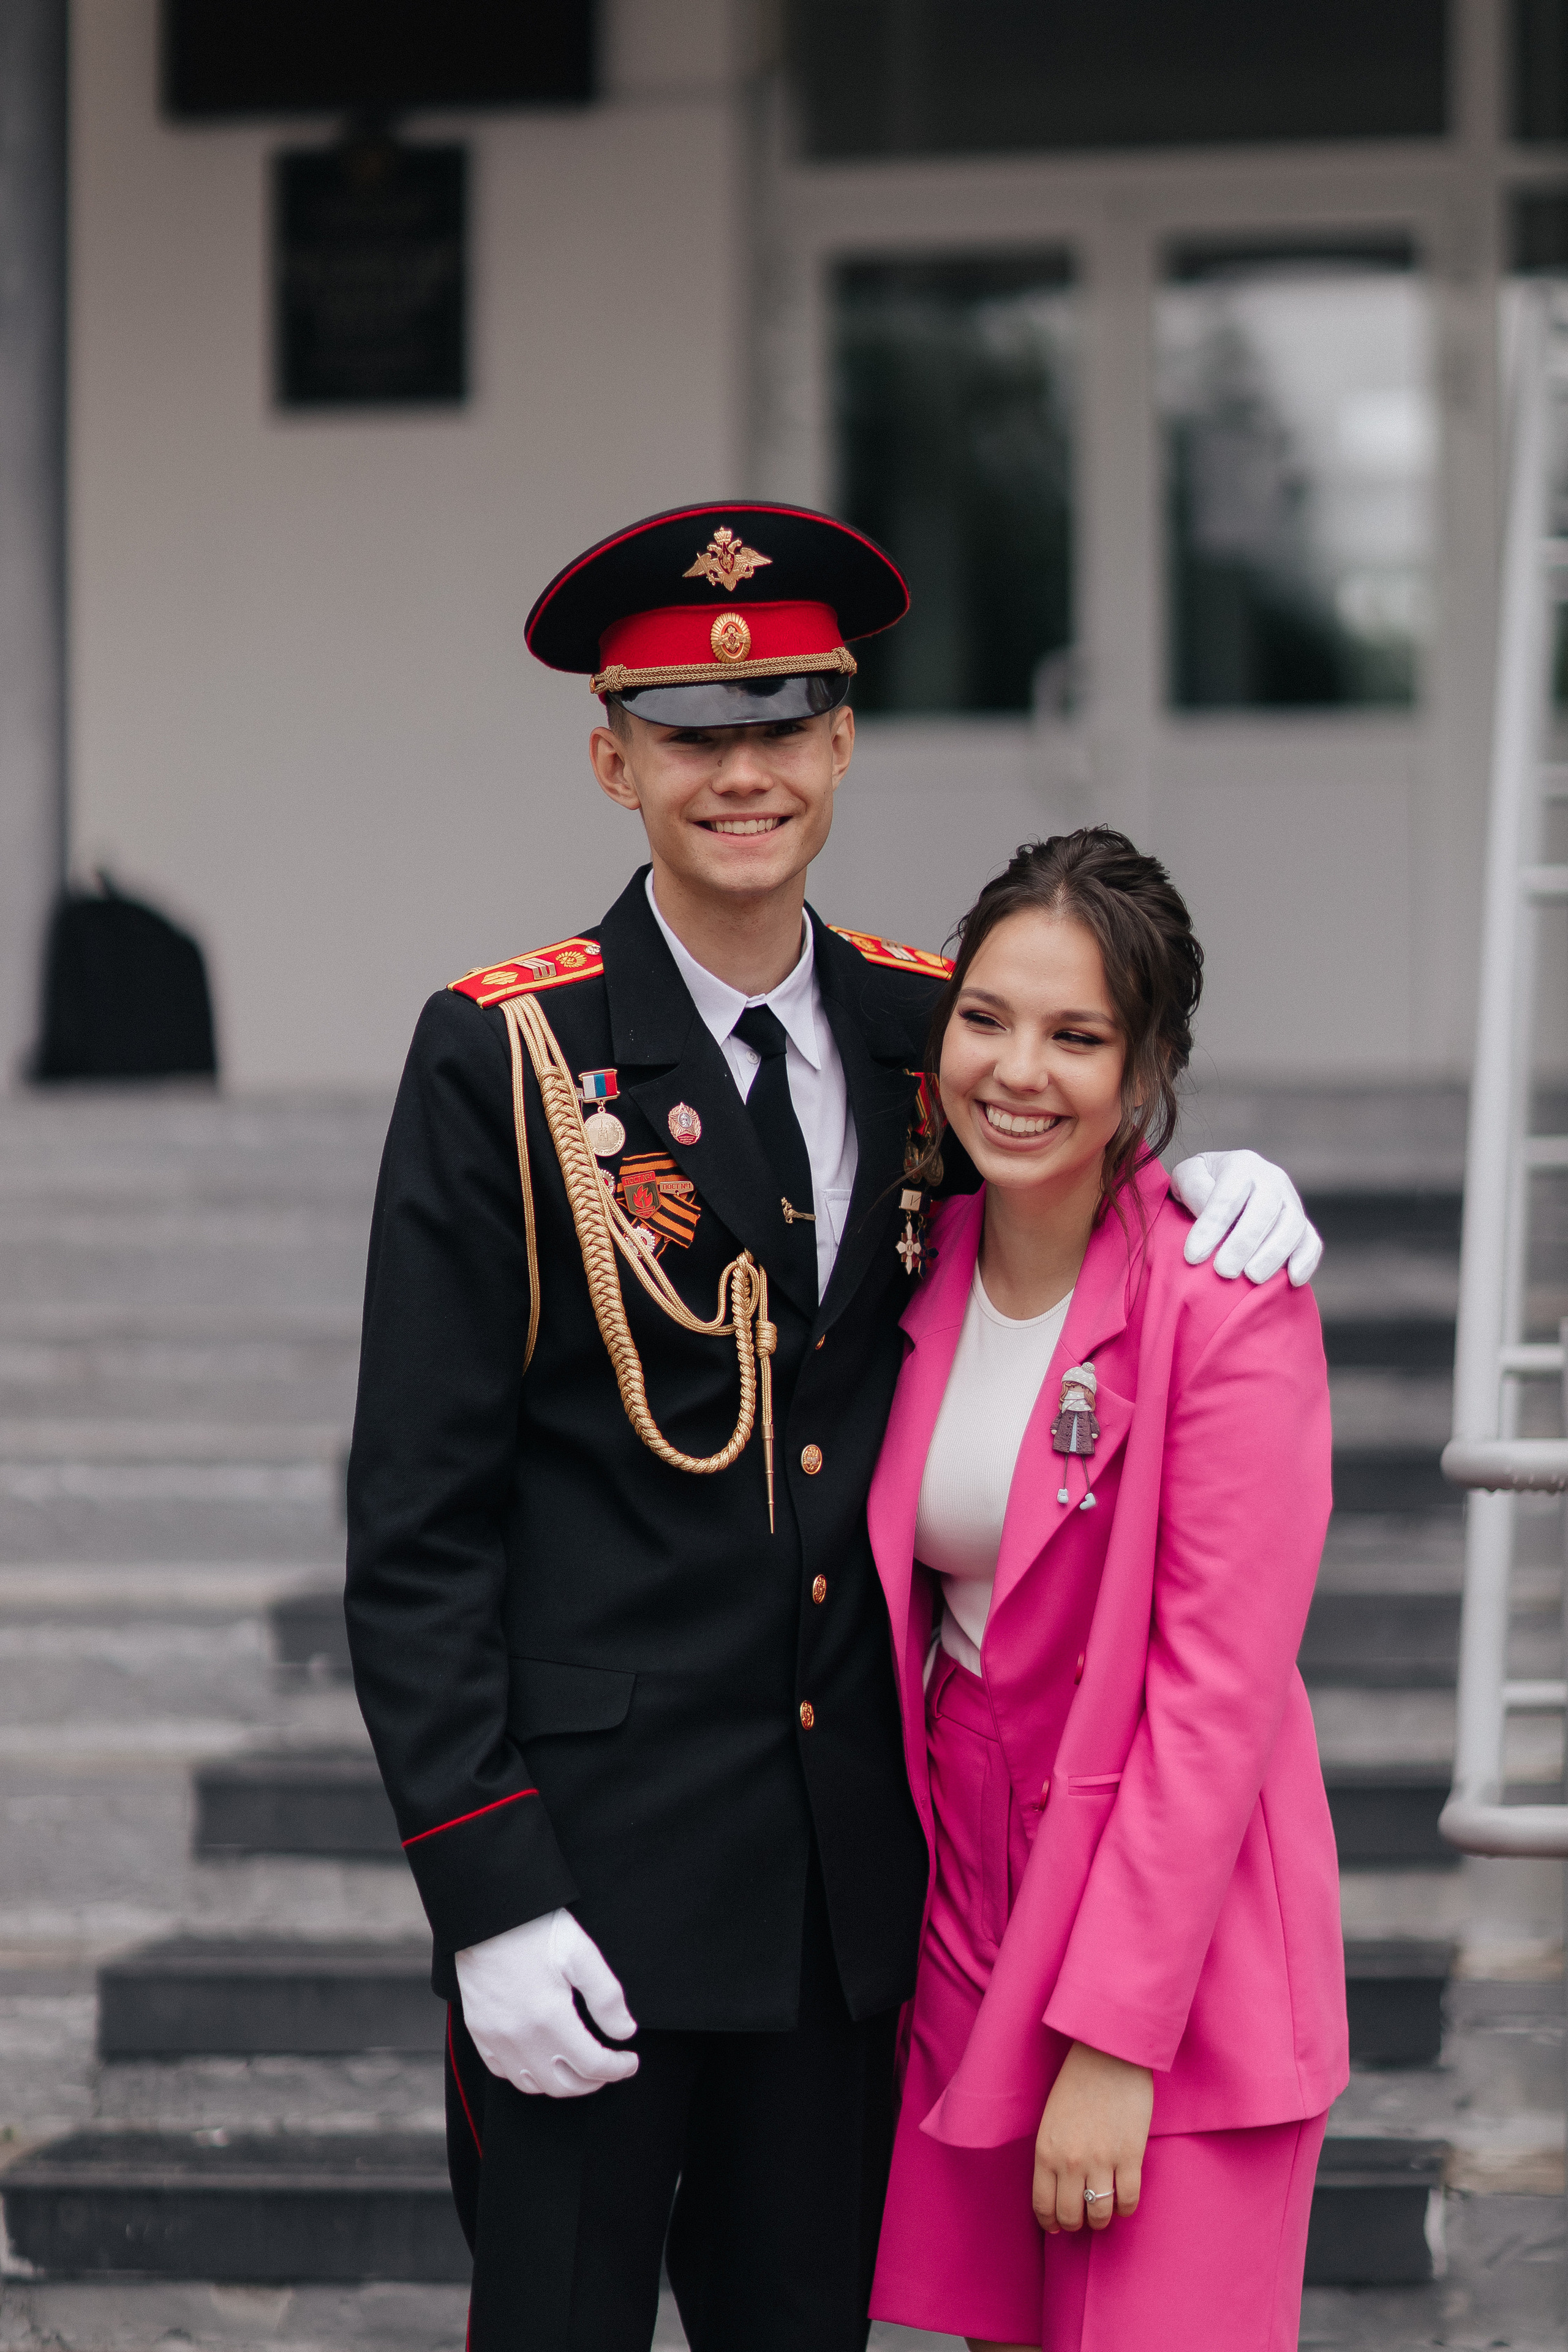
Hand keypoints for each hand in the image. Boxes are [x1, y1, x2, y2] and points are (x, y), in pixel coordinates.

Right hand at [454, 1909, 638, 2097]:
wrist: (488, 1913)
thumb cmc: (535, 1929)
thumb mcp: (581, 1953)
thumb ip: (606, 1997)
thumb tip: (624, 2033)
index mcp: (550, 2018)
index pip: (593, 2066)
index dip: (618, 2069)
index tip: (630, 2061)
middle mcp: (521, 2036)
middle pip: (563, 2085)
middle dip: (592, 2082)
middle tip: (608, 2067)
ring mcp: (496, 2037)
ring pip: (532, 2085)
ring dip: (560, 2083)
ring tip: (577, 2067)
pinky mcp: (478, 2031)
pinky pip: (503, 2071)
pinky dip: (527, 2074)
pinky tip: (541, 2059)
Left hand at [1033, 2041, 1152, 2234]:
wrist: (1108, 2054)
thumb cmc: (1077, 2082)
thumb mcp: (1051, 2120)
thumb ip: (1053, 2154)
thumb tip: (1059, 2189)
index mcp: (1045, 2151)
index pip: (1043, 2206)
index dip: (1051, 2222)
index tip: (1058, 2227)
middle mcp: (1070, 2162)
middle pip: (1071, 2216)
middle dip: (1076, 2224)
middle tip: (1083, 2218)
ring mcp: (1101, 2161)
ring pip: (1100, 2215)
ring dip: (1101, 2220)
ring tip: (1103, 2213)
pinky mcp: (1130, 2156)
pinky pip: (1128, 2201)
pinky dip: (1126, 2209)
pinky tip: (1123, 2202)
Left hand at [1170, 1149, 1321, 1286]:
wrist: (1224, 1186)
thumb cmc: (1201, 1186)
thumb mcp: (1188, 1177)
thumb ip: (1193, 1187)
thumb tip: (1206, 1209)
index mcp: (1241, 1165)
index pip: (1228, 1197)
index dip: (1211, 1227)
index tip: (1193, 1256)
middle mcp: (1272, 1180)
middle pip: (1264, 1210)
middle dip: (1244, 1243)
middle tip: (1224, 1271)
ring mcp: (1291, 1202)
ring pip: (1292, 1226)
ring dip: (1274, 1254)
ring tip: (1253, 1277)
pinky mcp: (1303, 1226)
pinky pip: (1312, 1242)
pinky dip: (1306, 1260)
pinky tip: (1293, 1279)